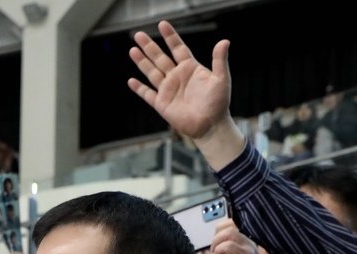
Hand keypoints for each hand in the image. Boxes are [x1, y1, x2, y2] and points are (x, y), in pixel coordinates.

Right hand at [127, 22, 243, 169]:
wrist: (210, 125)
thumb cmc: (218, 103)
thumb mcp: (221, 79)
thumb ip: (220, 60)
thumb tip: (224, 41)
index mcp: (190, 68)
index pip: (177, 48)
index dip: (170, 37)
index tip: (162, 25)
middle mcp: (177, 77)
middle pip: (160, 58)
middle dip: (149, 46)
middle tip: (138, 34)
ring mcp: (168, 90)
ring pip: (151, 72)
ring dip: (141, 62)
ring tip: (132, 50)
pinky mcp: (162, 104)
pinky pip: (148, 94)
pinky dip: (139, 88)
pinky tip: (131, 81)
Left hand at [197, 219, 265, 253]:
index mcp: (244, 243)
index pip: (230, 225)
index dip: (218, 232)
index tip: (213, 246)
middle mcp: (248, 243)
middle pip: (229, 226)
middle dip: (216, 237)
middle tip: (213, 251)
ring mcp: (248, 249)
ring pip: (230, 233)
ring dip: (217, 243)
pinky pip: (230, 245)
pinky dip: (220, 250)